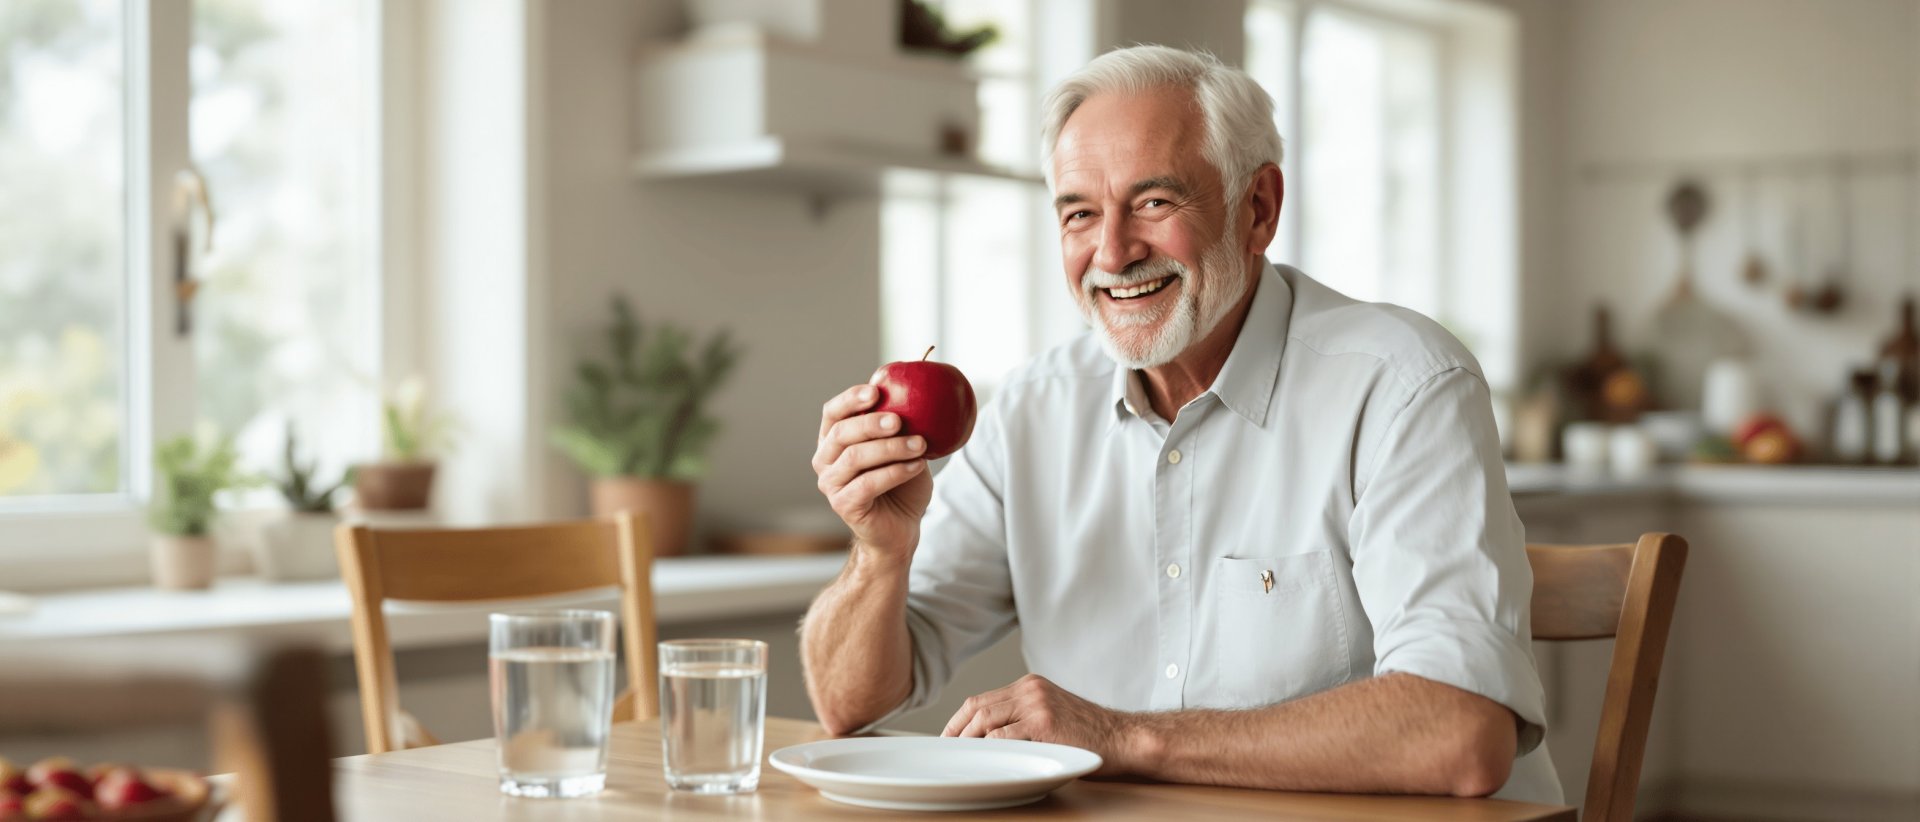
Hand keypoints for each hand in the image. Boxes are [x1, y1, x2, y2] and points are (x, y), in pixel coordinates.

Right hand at [812, 383, 932, 557]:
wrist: (901, 528)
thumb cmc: (901, 484)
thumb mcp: (902, 448)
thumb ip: (899, 425)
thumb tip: (914, 391)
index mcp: (833, 440)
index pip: (833, 412)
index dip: (850, 399)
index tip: (876, 391)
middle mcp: (825, 460)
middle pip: (841, 433)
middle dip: (871, 423)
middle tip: (899, 420)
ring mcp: (831, 484)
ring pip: (855, 458)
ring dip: (890, 448)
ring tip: (919, 444)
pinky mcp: (844, 505)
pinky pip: (868, 484)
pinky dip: (895, 472)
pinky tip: (916, 466)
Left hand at [941, 675, 1140, 776]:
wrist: (1123, 738)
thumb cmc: (1090, 735)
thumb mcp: (1052, 715)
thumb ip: (1023, 718)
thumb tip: (987, 739)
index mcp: (1030, 685)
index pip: (982, 699)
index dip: (959, 720)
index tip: (948, 738)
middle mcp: (1030, 689)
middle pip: (978, 707)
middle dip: (956, 731)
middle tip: (946, 752)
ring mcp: (1036, 704)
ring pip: (985, 720)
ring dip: (968, 741)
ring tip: (959, 759)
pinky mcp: (1043, 723)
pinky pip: (1003, 736)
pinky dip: (988, 749)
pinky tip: (983, 761)